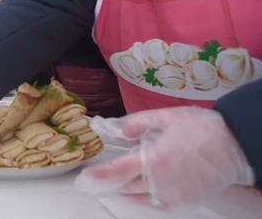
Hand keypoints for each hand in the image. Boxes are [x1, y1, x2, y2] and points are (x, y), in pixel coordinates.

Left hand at [74, 107, 254, 207]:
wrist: (236, 147)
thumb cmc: (203, 129)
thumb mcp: (168, 117)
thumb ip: (139, 123)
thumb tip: (120, 132)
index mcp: (155, 159)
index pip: (118, 172)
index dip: (99, 175)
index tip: (86, 176)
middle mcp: (160, 181)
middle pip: (124, 187)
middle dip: (108, 182)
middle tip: (96, 176)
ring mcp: (171, 194)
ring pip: (136, 197)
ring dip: (123, 189)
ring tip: (115, 179)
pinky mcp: (181, 202)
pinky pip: (153, 203)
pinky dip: (141, 196)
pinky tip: (138, 186)